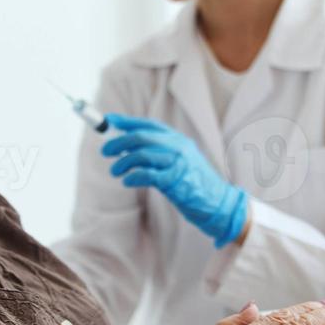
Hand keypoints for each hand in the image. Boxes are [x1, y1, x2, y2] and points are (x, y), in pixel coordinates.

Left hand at [101, 114, 247, 247]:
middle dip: (118, 142)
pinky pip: (146, 175)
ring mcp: (178, 163)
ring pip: (141, 154)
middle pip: (141, 137)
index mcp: (179, 140)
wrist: (219, 203)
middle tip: (105, 151)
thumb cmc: (195, 185)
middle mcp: (179, 147)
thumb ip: (160, 152)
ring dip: (122, 162)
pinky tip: (127, 181)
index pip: (149, 125)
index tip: (109, 121)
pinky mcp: (175, 182)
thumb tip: (126, 146)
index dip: (127, 122)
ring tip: (115, 171)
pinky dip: (132, 177)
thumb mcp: (181, 161)